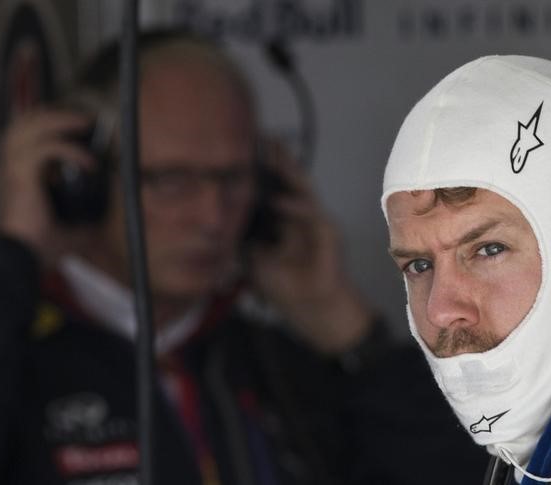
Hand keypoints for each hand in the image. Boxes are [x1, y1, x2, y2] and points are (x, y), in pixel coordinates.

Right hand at [0, 108, 94, 263]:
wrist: (19, 258)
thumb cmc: (38, 247)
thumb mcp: (71, 229)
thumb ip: (86, 221)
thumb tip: (109, 223)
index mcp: (18, 173)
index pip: (26, 133)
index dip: (50, 124)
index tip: (79, 128)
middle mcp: (11, 166)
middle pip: (25, 121)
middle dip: (56, 114)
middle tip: (84, 120)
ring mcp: (13, 168)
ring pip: (32, 125)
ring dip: (60, 120)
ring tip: (84, 123)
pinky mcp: (21, 175)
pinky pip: (47, 149)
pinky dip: (70, 150)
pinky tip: (89, 163)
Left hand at [248, 142, 371, 353]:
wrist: (311, 309)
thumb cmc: (286, 287)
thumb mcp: (253, 262)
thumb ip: (242, 240)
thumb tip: (222, 221)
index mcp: (282, 221)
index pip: (271, 189)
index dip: (261, 171)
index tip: (246, 151)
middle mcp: (299, 216)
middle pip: (288, 181)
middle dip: (276, 160)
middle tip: (264, 137)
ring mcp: (315, 221)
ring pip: (301, 189)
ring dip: (288, 170)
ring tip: (275, 151)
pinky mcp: (328, 232)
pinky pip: (311, 214)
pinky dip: (294, 207)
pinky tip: (279, 200)